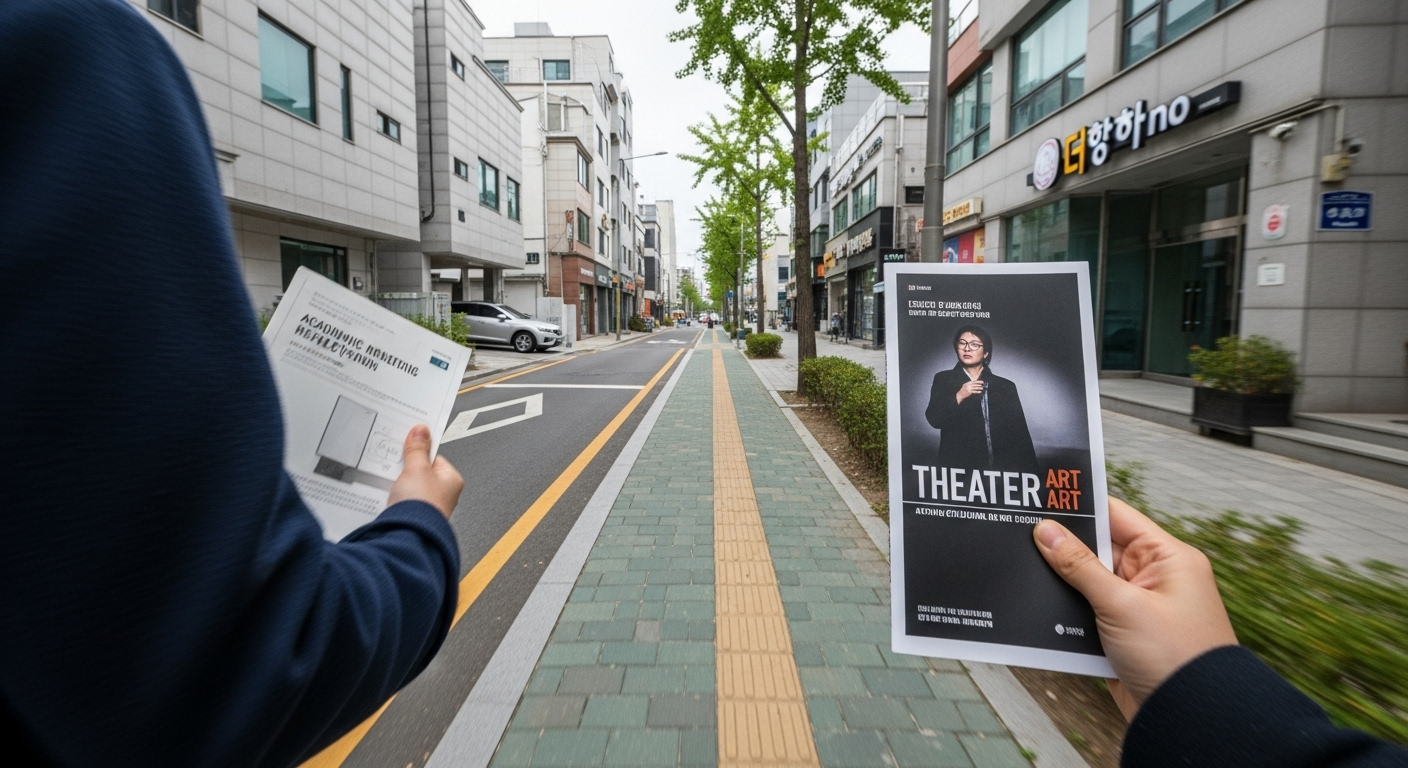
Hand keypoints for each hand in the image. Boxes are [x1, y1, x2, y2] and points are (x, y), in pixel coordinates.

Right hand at [387, 424, 462, 519]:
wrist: (409, 536)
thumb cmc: (421, 507)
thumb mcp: (417, 469)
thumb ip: (417, 449)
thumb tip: (422, 431)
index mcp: (452, 480)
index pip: (434, 457)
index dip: (417, 452)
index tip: (406, 447)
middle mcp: (445, 495)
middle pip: (421, 472)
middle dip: (406, 469)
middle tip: (396, 467)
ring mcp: (430, 507)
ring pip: (411, 486)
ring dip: (399, 484)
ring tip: (391, 483)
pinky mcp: (415, 517)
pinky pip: (404, 500)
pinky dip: (395, 497)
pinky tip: (389, 497)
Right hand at [955, 380, 984, 403]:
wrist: (960, 395)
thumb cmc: (963, 391)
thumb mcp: (965, 386)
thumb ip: (970, 384)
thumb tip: (975, 381)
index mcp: (967, 383)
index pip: (973, 381)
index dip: (978, 381)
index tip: (981, 381)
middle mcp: (968, 385)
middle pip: (975, 384)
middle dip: (979, 384)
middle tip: (983, 384)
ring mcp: (968, 388)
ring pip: (975, 388)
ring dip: (979, 388)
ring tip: (982, 388)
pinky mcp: (969, 392)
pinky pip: (974, 391)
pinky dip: (977, 391)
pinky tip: (980, 392)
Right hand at [1031, 498, 1236, 719]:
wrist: (1190, 718)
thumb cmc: (1175, 658)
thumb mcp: (1122, 605)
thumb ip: (1080, 566)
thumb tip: (1047, 532)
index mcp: (1167, 558)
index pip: (1117, 517)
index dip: (1081, 507)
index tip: (1043, 499)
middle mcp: (1155, 578)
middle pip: (1098, 549)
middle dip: (1063, 547)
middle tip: (1020, 535)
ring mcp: (1139, 608)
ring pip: (1088, 583)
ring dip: (1063, 583)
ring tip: (1024, 571)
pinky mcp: (1124, 635)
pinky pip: (1088, 612)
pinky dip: (1067, 612)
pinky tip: (1040, 608)